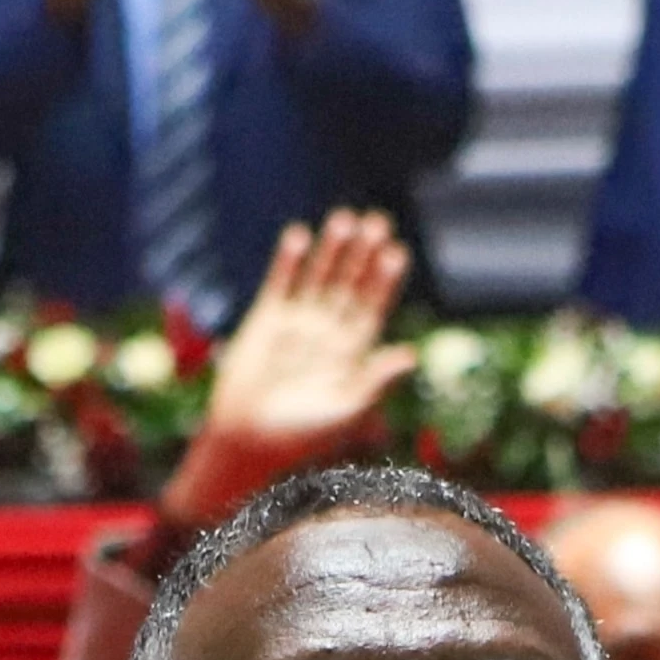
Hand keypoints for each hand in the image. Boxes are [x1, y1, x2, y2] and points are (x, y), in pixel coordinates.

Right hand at [172, 211, 410, 520]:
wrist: (248, 440)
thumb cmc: (300, 434)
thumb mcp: (345, 409)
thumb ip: (375, 380)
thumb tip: (411, 355)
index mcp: (354, 351)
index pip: (375, 306)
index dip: (385, 280)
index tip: (397, 253)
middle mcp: (329, 330)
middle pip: (350, 283)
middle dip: (363, 254)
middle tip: (377, 222)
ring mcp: (298, 321)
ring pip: (319, 276)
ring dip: (331, 249)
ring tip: (344, 220)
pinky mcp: (266, 317)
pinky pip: (281, 282)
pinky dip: (289, 260)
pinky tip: (300, 235)